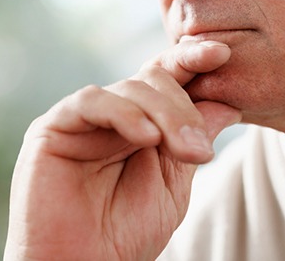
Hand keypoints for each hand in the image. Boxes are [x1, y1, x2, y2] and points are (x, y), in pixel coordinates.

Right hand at [4, 40, 240, 260]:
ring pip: (132, 87)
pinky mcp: (53, 126)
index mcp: (142, 119)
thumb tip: (230, 104)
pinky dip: (127, 114)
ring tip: (184, 153)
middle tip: (201, 149)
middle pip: (155, 78)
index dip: (193, 59)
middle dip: (184, 108)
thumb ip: (195, 138)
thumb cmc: (126, 231)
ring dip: (166, 115)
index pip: (169, 75)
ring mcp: (83, 116)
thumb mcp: (176, 180)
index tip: (223, 52)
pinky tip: (147, 138)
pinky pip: (94, 100)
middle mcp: (113, 111)